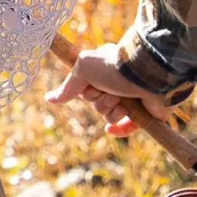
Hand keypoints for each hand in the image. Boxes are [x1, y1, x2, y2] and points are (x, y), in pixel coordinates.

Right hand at [43, 41, 172, 136]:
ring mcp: (129, 98)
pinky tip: (111, 129)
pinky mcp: (143, 113)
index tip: (91, 83)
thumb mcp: (84, 68)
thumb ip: (68, 85)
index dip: (85, 90)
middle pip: (95, 103)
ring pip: (110, 115)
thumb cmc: (113, 67)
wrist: (147, 75)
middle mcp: (115, 83)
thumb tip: (49, 99)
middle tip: (110, 89)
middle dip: (100, 99)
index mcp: (102, 70)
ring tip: (124, 98)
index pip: (84, 89)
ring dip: (113, 109)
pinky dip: (120, 129)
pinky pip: (127, 128)